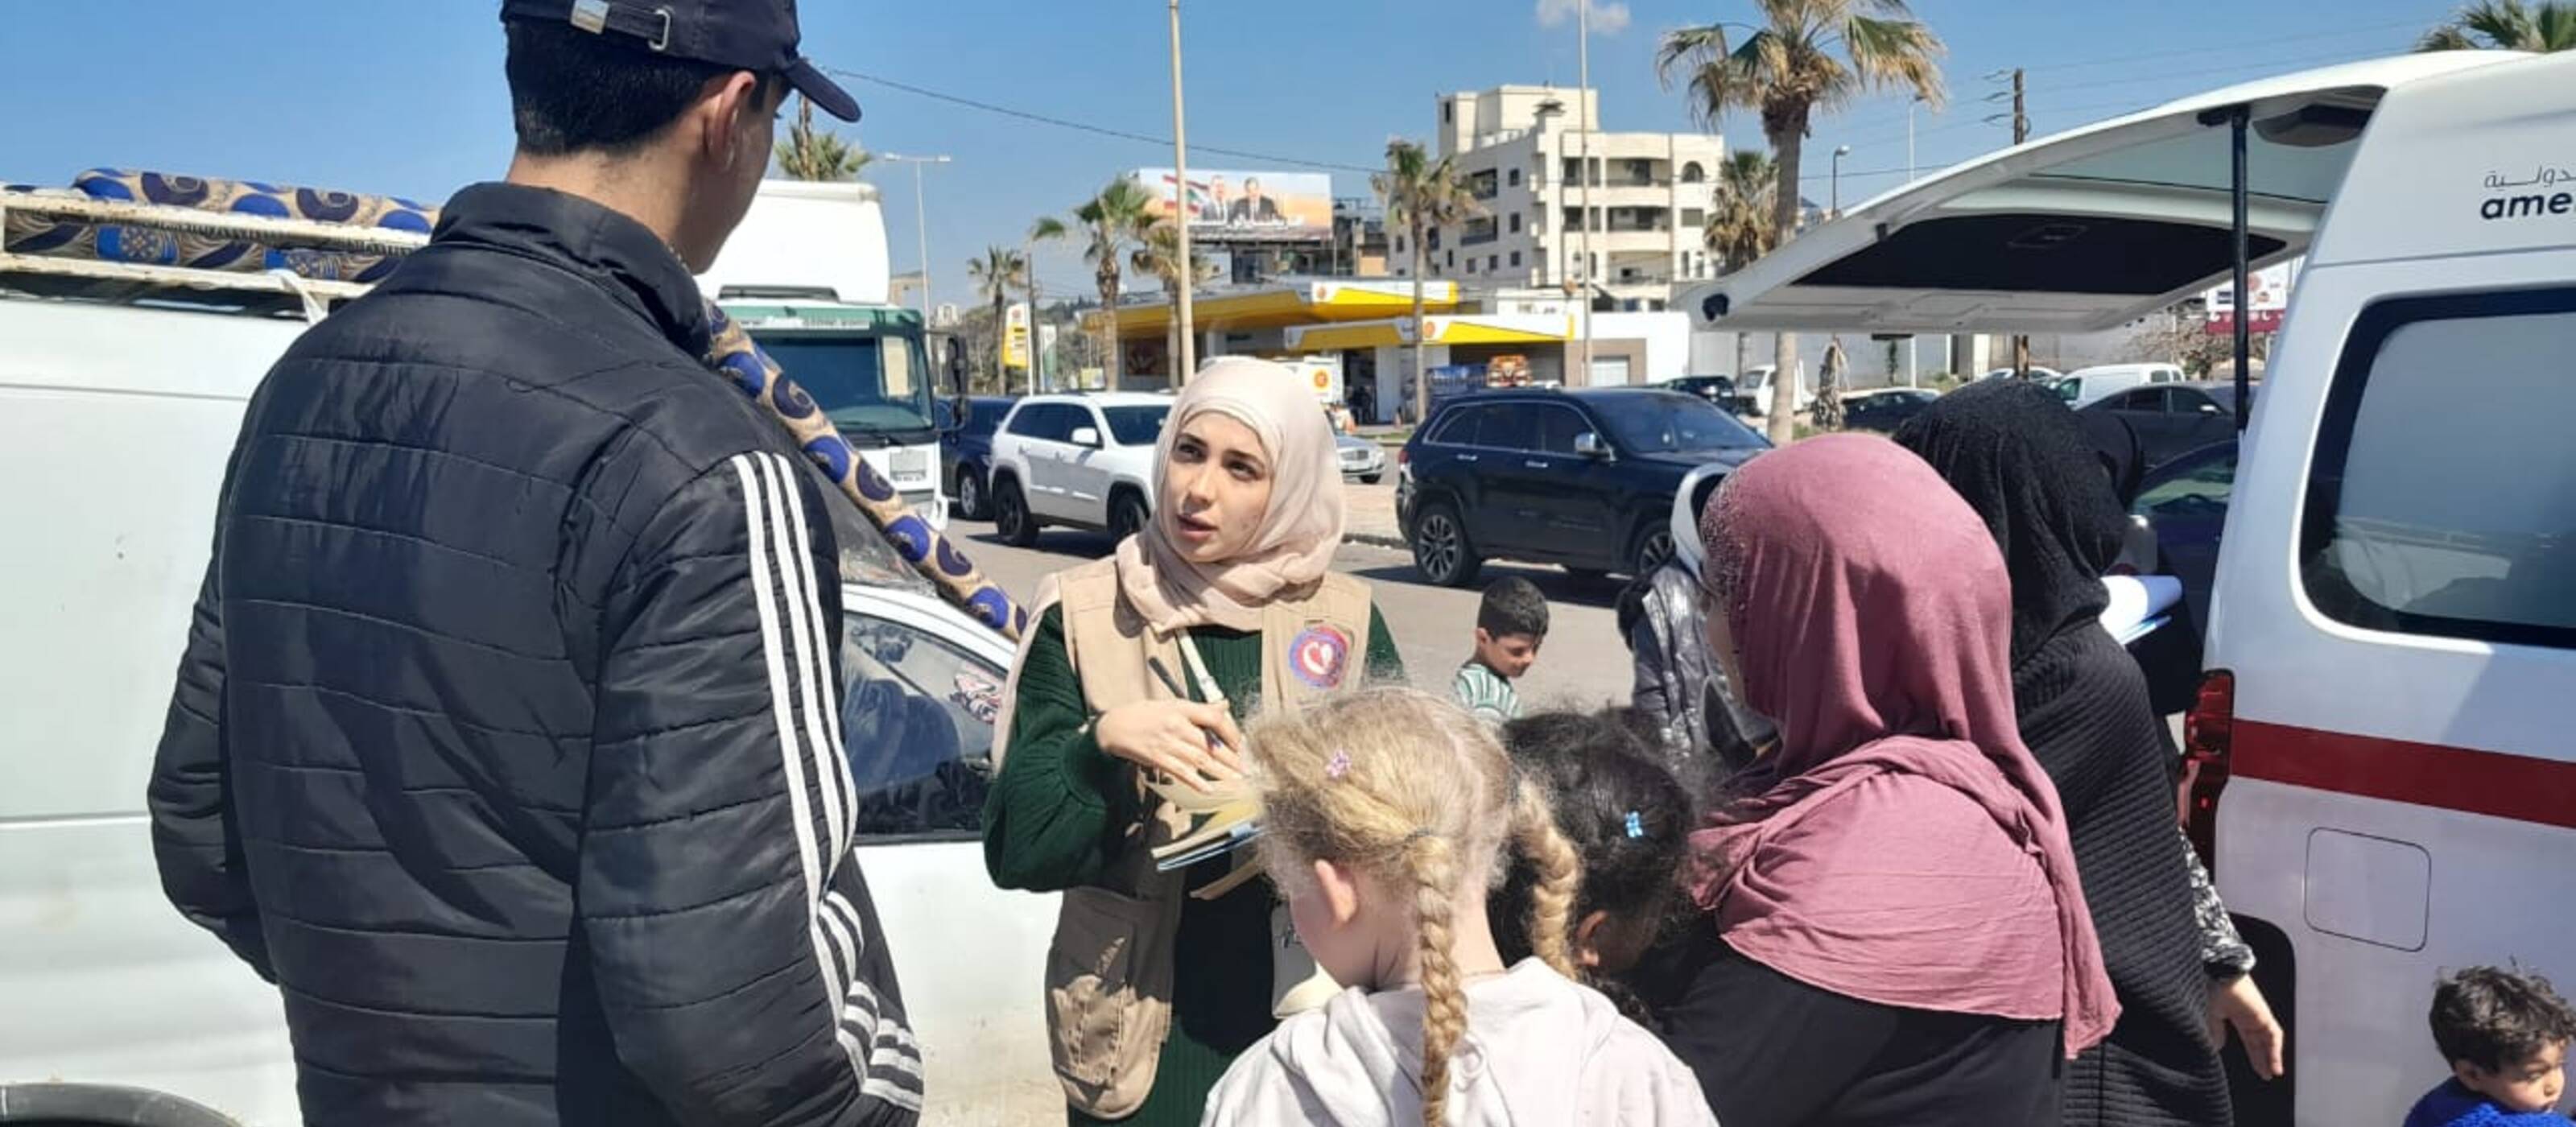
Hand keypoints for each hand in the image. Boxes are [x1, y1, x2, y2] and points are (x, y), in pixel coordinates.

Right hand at [1093, 700, 1245, 792]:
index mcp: (1181, 708)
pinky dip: (1196, 781)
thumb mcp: (1172, 704)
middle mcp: (1176, 725)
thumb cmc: (1144, 714)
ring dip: (1221, 772)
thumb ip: (1199, 708)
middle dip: (1232, 758)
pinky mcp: (1158, 759)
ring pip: (1200, 760)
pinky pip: (1182, 772)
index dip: (1230, 731)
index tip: (1240, 742)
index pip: (1213, 717)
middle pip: (1210, 743)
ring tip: (1237, 780)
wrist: (1114, 727)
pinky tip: (1209, 788)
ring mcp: (1167, 743)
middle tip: (1247, 768)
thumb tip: (1224, 705)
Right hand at [2208, 973, 2284, 1079]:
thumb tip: (2217, 1047)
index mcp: (2236, 1014)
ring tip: (2272, 1073)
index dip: (2253, 1054)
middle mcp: (2250, 1015)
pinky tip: (2275, 1065)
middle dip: (2262, 1059)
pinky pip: (2274, 1036)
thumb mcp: (2210, 1014)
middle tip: (2265, 1074)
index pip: (2249, 1039)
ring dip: (2271, 1058)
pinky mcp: (2264, 1014)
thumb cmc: (2209, 988)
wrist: (2217, 972)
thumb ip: (2215, 1030)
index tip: (2256, 1069)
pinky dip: (2275, 1051)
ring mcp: (2258, 1014)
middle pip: (2260, 1042)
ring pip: (2268, 1040)